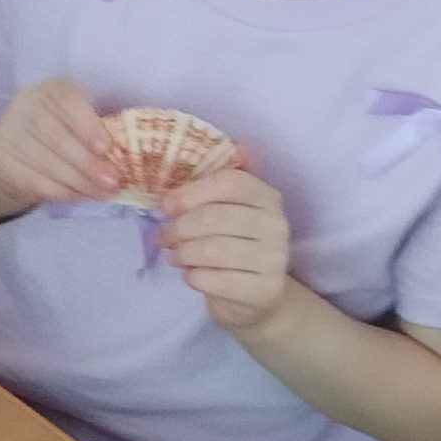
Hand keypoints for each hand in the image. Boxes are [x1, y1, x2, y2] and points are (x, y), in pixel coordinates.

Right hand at [0, 78, 117, 208]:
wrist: (13, 147)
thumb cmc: (62, 130)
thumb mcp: (78, 119)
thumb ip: (100, 129)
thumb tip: (131, 156)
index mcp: (51, 90)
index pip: (66, 100)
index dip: (86, 124)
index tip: (106, 147)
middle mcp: (26, 106)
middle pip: (55, 136)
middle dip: (87, 163)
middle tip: (113, 181)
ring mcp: (10, 134)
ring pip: (46, 162)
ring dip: (79, 182)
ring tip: (103, 193)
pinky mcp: (3, 162)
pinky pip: (35, 181)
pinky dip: (61, 192)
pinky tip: (80, 196)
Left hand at [160, 161, 290, 331]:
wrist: (257, 295)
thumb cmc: (234, 244)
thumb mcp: (230, 210)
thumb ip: (223, 180)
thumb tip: (238, 144)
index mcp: (267, 197)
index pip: (229, 183)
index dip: (191, 192)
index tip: (166, 205)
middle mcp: (277, 225)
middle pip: (213, 218)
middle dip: (178, 228)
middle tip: (163, 236)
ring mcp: (274, 259)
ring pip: (211, 250)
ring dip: (182, 254)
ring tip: (175, 255)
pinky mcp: (264, 290)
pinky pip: (212, 279)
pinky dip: (192, 276)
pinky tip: (192, 274)